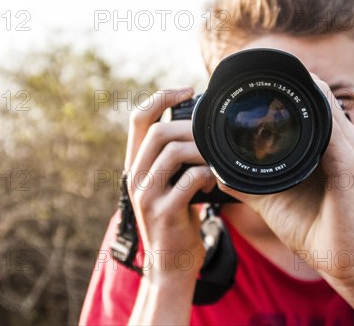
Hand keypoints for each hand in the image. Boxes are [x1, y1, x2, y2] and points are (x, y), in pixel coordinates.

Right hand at [125, 87, 210, 281]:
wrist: (170, 263)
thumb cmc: (176, 218)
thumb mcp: (167, 184)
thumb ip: (174, 159)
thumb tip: (199, 127)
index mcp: (136, 165)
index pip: (138, 118)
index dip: (161, 97)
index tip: (187, 89)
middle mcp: (135, 177)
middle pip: (156, 132)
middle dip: (189, 124)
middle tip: (212, 129)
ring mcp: (146, 195)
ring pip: (172, 152)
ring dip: (202, 150)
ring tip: (217, 157)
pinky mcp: (164, 212)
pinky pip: (189, 181)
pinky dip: (208, 174)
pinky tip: (216, 179)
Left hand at [222, 74, 353, 281]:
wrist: (342, 263)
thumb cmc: (311, 229)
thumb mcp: (271, 199)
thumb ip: (247, 182)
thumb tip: (216, 170)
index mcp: (324, 147)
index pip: (309, 105)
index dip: (285, 90)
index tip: (254, 81)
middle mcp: (339, 144)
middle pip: (319, 97)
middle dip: (293, 81)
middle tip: (259, 71)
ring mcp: (348, 154)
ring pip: (327, 107)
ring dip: (305, 88)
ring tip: (276, 74)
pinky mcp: (350, 169)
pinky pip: (333, 133)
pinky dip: (317, 115)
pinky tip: (296, 103)